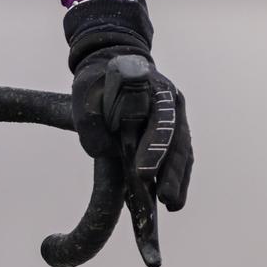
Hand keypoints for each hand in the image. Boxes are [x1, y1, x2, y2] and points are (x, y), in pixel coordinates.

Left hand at [65, 0, 192, 264]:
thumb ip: (90, 119)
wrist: (114, 60)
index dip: (152, 149)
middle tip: (166, 201)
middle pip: (176, 141)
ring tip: (171, 207)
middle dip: (171, 174)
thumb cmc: (97, 79)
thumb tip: (103, 150)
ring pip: (183, 153)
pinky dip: (177, 179)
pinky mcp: (176, 132)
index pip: (156, 120)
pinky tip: (172, 201)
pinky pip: (181, 158)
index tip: (142, 174)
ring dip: (178, 181)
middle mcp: (171, 102)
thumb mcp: (83, 90)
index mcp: (151, 86)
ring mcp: (177, 117)